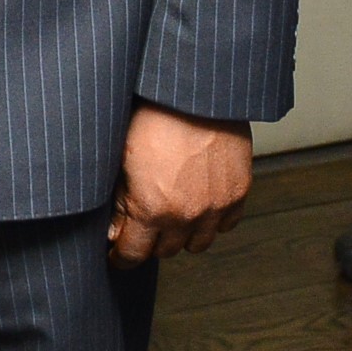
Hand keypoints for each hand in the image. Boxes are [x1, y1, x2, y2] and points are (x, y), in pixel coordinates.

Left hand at [110, 105, 251, 263]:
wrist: (194, 93)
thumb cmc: (150, 116)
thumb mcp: (120, 158)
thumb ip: (117, 201)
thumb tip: (114, 231)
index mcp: (151, 209)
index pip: (134, 254)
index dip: (122, 257)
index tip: (117, 255)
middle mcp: (186, 216)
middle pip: (165, 251)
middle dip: (150, 242)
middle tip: (140, 228)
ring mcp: (215, 207)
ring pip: (198, 244)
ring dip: (182, 235)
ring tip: (170, 217)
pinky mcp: (238, 193)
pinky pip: (225, 225)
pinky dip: (212, 221)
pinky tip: (198, 206)